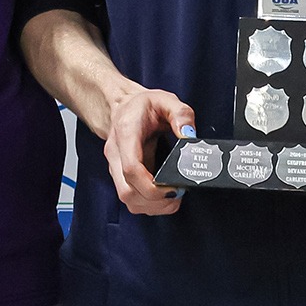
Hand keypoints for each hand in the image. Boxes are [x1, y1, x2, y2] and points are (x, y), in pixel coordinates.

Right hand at [104, 86, 196, 215]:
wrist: (123, 107)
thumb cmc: (143, 105)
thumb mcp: (166, 100)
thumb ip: (181, 115)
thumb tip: (189, 137)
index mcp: (126, 133)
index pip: (131, 168)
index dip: (152, 185)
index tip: (173, 187)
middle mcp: (116, 154)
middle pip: (127, 191)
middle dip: (155, 200)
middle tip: (178, 193)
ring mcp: (116, 167)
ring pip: (128, 199)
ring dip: (153, 205)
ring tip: (175, 196)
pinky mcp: (121, 177)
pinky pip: (132, 199)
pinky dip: (149, 204)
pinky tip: (165, 197)